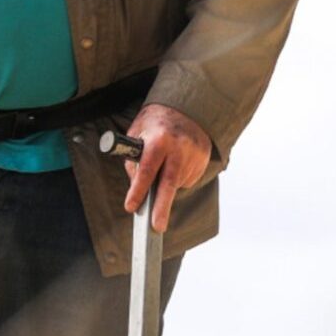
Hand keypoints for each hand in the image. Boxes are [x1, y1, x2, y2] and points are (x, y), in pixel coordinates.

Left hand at [120, 103, 212, 233]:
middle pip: (169, 184)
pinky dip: (178, 177)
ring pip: (176, 183)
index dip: (138, 190)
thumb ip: (133, 160)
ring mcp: (194, 156)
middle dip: (161, 208)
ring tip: (164, 163)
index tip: (131, 207)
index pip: (146, 170)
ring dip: (166, 183)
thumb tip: (135, 186)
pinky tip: (176, 162)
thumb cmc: (156, 123)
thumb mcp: (136, 134)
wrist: (187, 108)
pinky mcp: (204, 161)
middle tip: (156, 227)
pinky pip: (186, 179)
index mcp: (159, 140)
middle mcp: (178, 149)